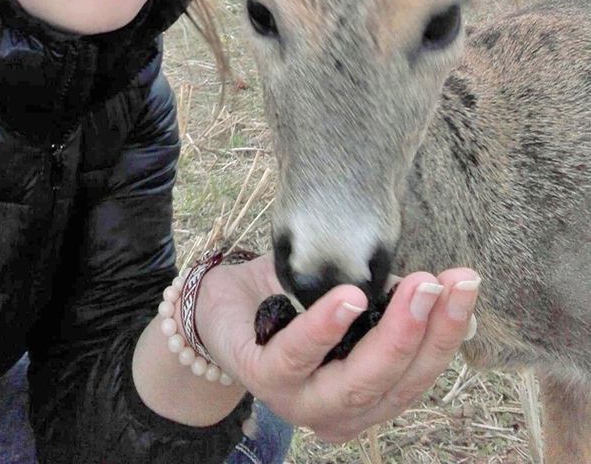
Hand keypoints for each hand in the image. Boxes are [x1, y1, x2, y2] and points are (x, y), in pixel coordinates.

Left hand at [196, 253, 479, 442]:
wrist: (225, 301)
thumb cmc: (293, 302)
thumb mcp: (348, 297)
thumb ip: (386, 300)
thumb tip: (441, 287)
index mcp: (369, 396)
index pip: (420, 372)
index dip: (447, 331)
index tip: (467, 284)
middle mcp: (341, 411)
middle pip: (398, 382)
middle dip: (429, 330)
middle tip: (446, 282)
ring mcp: (302, 401)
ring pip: (358, 379)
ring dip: (393, 331)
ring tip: (414, 287)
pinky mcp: (264, 379)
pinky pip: (299, 355)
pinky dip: (326, 327)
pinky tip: (350, 299)